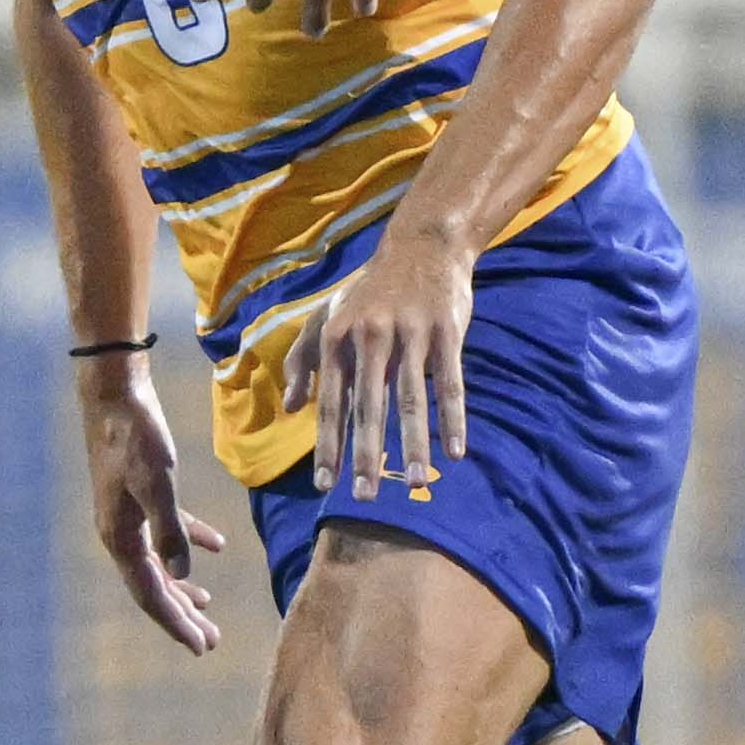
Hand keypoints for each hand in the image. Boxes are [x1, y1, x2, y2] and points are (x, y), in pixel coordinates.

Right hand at [72, 353, 223, 656]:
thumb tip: (183, 573)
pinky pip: (165, 530)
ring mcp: (127, 514)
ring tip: (207, 607)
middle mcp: (120, 533)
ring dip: (183, 586)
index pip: (151, 593)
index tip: (202, 648)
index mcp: (121, 538)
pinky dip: (189, 541)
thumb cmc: (137, 438)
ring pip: (158, 563)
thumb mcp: (159, 484)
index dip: (176, 623)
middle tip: (211, 640)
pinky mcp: (138, 493)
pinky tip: (215, 546)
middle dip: (182, 615)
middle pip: (154, 585)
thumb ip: (171, 530)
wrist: (114, 396)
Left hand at [294, 222, 476, 502]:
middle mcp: (370, 339)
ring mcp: (410, 335)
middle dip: (365, 455)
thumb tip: (289, 407)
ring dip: (412, 445)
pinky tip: (455, 452)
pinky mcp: (446, 333)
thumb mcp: (326, 317)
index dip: (328, 446)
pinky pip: (450, 383)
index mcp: (337, 340)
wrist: (421, 247)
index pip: (331, 403)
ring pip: (410, 400)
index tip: (325, 485)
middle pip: (367, 408)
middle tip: (364, 497)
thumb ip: (303, 361)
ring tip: (414, 482)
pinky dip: (452, 419)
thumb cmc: (368, 291)